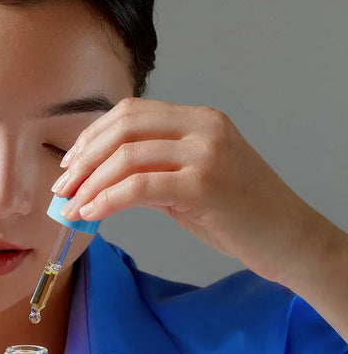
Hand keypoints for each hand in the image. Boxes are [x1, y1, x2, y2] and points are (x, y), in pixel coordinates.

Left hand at [52, 97, 321, 284]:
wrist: (291, 241)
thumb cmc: (240, 214)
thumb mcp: (190, 181)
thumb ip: (151, 170)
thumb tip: (96, 180)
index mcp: (198, 119)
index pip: (130, 113)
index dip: (92, 135)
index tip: (69, 162)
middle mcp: (202, 127)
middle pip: (122, 128)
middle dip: (83, 158)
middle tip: (61, 186)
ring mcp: (205, 153)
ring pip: (126, 157)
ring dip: (89, 183)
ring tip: (70, 207)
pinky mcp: (204, 185)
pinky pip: (139, 187)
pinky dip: (107, 199)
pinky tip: (91, 214)